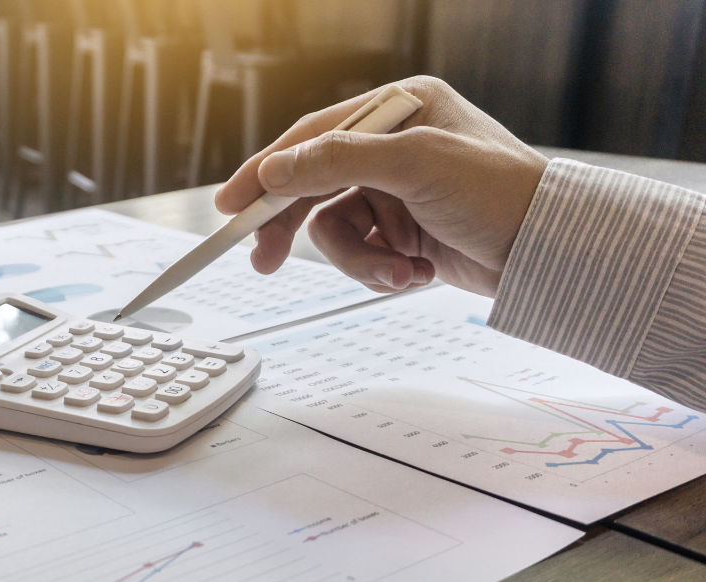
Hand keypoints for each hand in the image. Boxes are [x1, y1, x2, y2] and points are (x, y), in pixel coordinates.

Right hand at [216, 76, 548, 297]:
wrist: (550, 253)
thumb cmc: (503, 193)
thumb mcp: (415, 163)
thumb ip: (338, 160)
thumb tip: (276, 169)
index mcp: (398, 109)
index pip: (312, 136)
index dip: (265, 171)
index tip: (231, 204)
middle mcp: (393, 147)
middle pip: (313, 185)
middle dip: (294, 227)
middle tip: (264, 259)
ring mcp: (397, 192)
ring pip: (335, 229)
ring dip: (359, 259)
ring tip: (393, 271)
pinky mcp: (404, 232)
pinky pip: (362, 254)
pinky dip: (380, 270)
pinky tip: (413, 272)